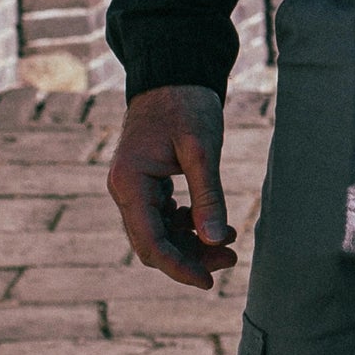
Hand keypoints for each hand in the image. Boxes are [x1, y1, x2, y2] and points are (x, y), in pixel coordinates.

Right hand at [107, 84, 238, 288]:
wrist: (174, 72)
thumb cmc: (186, 105)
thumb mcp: (203, 151)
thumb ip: (208, 197)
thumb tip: (215, 241)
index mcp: (130, 183)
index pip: (150, 242)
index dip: (179, 267)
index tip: (208, 282)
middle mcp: (124, 189)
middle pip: (153, 243)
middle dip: (190, 257)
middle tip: (230, 260)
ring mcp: (133, 186)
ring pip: (159, 232)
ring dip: (191, 243)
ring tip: (229, 245)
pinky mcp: (146, 182)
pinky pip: (163, 217)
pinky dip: (188, 225)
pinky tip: (214, 225)